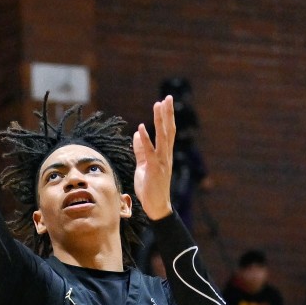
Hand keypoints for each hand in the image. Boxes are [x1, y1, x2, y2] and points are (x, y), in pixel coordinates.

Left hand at [132, 96, 174, 220]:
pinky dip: (146, 140)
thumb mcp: (143, 165)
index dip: (166, 117)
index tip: (164, 102)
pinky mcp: (154, 169)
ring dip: (160, 121)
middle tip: (167, 98)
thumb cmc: (150, 187)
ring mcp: (161, 162)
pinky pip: (150, 152)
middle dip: (167, 113)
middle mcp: (165, 155)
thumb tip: (137, 134)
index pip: (167, 132)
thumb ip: (141, 149)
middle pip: (168, 130)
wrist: (156, 206)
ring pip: (162, 137)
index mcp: (164, 154)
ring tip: (158, 105)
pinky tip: (141, 128)